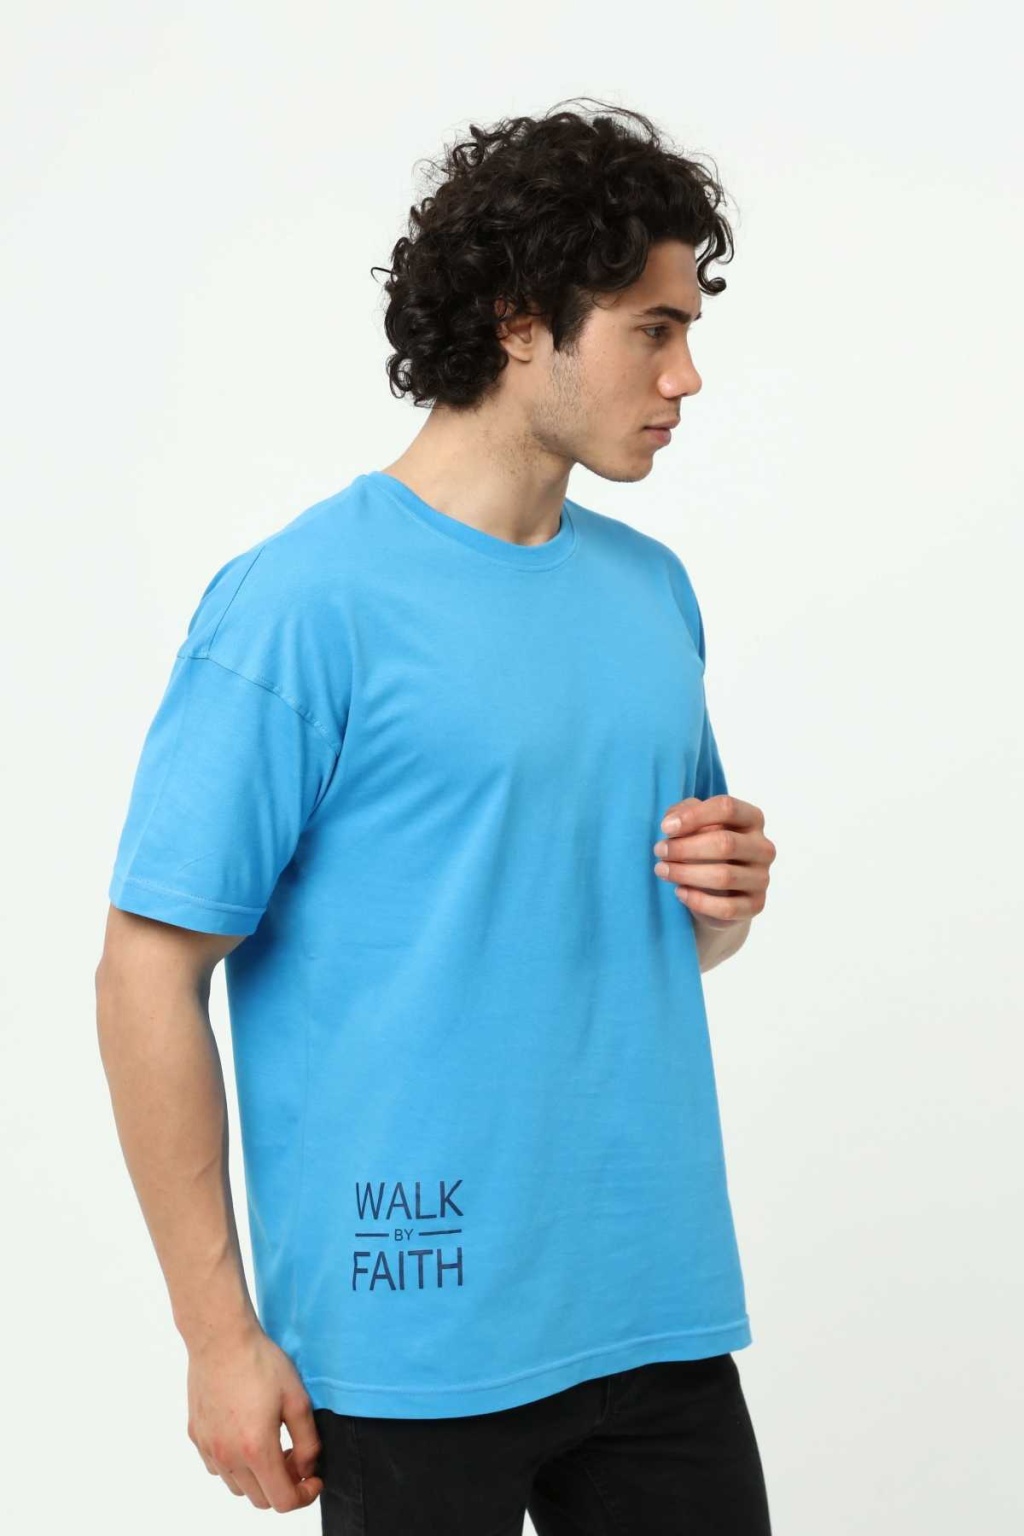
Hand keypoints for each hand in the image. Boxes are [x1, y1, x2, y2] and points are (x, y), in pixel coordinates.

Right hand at [186, 1320, 322, 1511]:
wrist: (221, 1339)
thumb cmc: (261, 1363)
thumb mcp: (298, 1400)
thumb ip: (308, 1441)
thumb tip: (307, 1468)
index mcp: (256, 1450)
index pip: (282, 1501)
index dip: (304, 1496)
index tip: (314, 1479)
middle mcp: (228, 1457)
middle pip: (260, 1499)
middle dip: (283, 1486)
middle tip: (296, 1456)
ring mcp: (208, 1449)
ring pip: (237, 1487)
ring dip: (258, 1478)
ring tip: (272, 1445)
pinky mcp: (196, 1437)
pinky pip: (218, 1468)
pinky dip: (236, 1465)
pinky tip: (246, 1436)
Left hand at [652, 794, 775, 930]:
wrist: (718, 890)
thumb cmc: (704, 847)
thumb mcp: (692, 823)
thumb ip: (682, 812)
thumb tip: (672, 823)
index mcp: (752, 819)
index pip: (728, 808)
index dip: (694, 816)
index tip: (665, 828)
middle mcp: (763, 847)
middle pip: (725, 843)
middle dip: (685, 848)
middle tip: (659, 851)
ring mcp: (762, 878)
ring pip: (724, 876)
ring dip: (685, 873)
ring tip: (662, 870)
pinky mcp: (755, 905)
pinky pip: (727, 907)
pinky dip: (698, 901)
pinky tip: (679, 892)